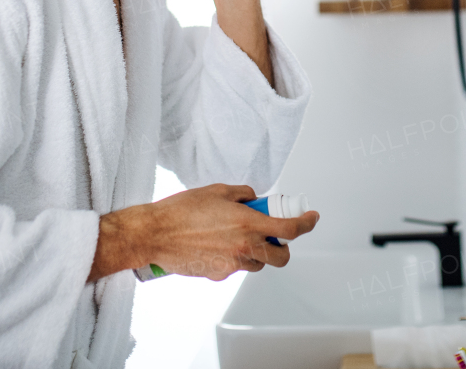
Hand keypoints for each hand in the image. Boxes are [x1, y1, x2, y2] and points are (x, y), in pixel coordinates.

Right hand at [88, 184, 319, 281]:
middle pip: (280, 257)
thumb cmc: (181, 211)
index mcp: (246, 223)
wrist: (154, 234)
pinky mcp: (217, 275)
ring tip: (236, 236)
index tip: (311, 219)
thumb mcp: (218, 191)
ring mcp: (231, 264)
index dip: (306, 224)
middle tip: (272, 234)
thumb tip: (254, 200)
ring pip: (257, 264)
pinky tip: (216, 245)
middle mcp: (243, 247)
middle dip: (282, 247)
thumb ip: (242, 195)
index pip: (289, 230)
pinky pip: (235, 267)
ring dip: (256, 252)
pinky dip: (234, 257)